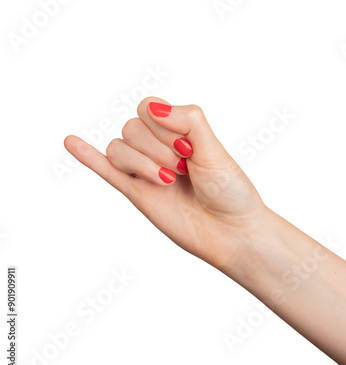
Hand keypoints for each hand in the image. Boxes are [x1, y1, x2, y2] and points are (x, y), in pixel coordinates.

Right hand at [64, 97, 265, 269]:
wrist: (231, 232)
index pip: (148, 108)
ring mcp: (146, 171)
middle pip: (131, 128)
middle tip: (182, 168)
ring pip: (118, 149)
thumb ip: (189, 121)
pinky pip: (105, 170)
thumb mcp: (216, 150)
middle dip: (155, 147)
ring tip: (169, 181)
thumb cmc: (230, 191)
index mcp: (179, 132)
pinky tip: (71, 142)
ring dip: (140, 163)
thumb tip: (154, 107)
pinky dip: (87, 155)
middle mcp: (159, 149)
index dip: (162, 124)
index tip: (188, 148)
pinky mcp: (137, 193)